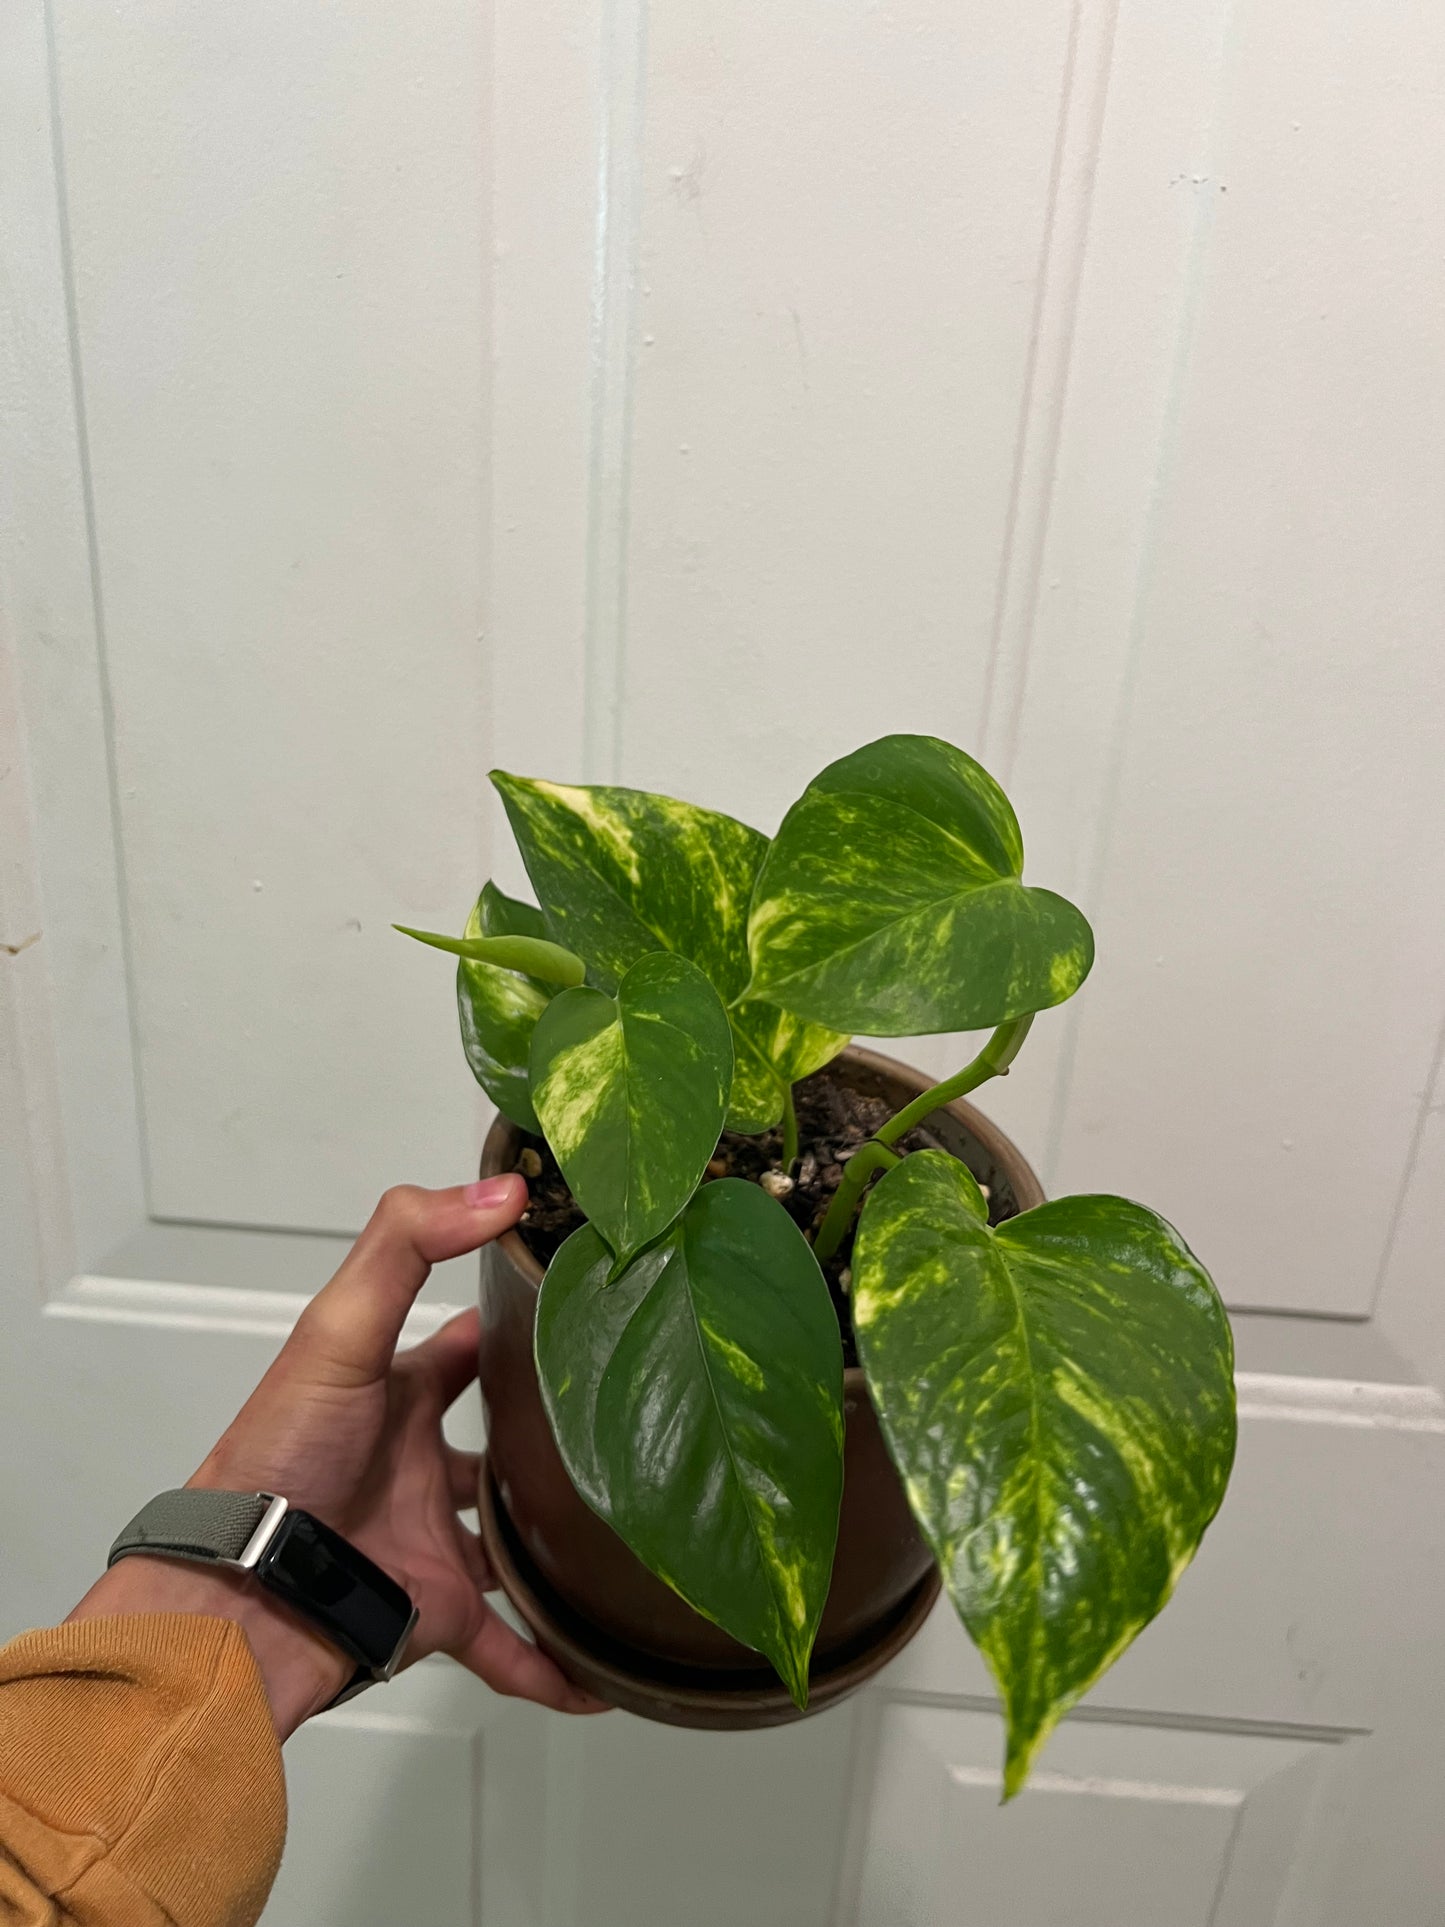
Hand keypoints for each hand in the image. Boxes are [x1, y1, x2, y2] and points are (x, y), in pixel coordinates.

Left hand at [70, 1178, 607, 1734]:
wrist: (241, 1595)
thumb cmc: (281, 1453)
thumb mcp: (338, 1328)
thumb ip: (407, 1243)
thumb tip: (504, 1188)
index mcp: (398, 1389)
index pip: (470, 1342)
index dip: (522, 1318)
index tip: (594, 1302)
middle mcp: (417, 1459)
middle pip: (498, 1441)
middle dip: (555, 1435)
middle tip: (633, 1421)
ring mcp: (429, 1537)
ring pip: (510, 1542)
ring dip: (560, 1546)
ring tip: (637, 1538)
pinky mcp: (434, 1610)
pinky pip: (506, 1643)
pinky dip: (550, 1664)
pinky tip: (603, 1682)